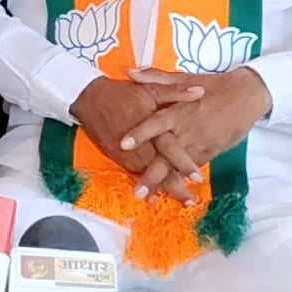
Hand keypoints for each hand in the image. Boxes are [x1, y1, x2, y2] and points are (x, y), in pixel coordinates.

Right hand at [69, 77, 204, 201]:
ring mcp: (128, 153)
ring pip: (148, 175)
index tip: (197, 178)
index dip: (183, 163)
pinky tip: (156, 195)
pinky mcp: (120, 157)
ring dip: (162, 189)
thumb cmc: (123, 94)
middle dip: (175, 187)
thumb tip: (201, 92)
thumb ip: (176, 92)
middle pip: (159, 169)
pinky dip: (147, 184)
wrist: (90, 99)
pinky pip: (136, 173)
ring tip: (180, 201)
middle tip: (190, 202)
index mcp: (150, 125)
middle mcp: (139, 144)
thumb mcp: (151, 89)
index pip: (170, 148)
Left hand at [121, 68, 272, 201]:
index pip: (157, 123)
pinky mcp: (211, 152)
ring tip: (152, 199)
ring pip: (180, 168)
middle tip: (137, 192)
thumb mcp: (185, 78)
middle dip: (152, 175)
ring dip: (167, 184)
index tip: (123, 144)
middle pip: (167, 156)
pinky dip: (182, 180)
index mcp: (179, 110)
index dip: (140, 133)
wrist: (247, 95)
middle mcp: (188, 131)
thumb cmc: (213, 85)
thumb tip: (130, 72)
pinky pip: (193, 168)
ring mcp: (200, 144)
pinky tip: (172, 194)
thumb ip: (156, 77)